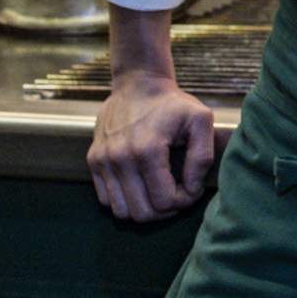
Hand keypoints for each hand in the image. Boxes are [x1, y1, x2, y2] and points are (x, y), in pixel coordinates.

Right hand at [87, 68, 217, 220]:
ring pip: (122, 212)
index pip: (165, 202)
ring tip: (159, 191)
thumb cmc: (173, 104)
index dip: (184, 201)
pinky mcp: (93, 161)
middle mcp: (120, 158)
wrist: (138, 84)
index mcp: (148, 150)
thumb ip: (202, 157)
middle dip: (165, 210)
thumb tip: (192, 189)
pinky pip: (106, 200)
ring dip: (144, 208)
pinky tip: (141, 184)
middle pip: (142, 213)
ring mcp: (103, 160)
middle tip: (177, 193)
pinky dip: (125, 200)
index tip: (191, 186)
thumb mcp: (201, 121)